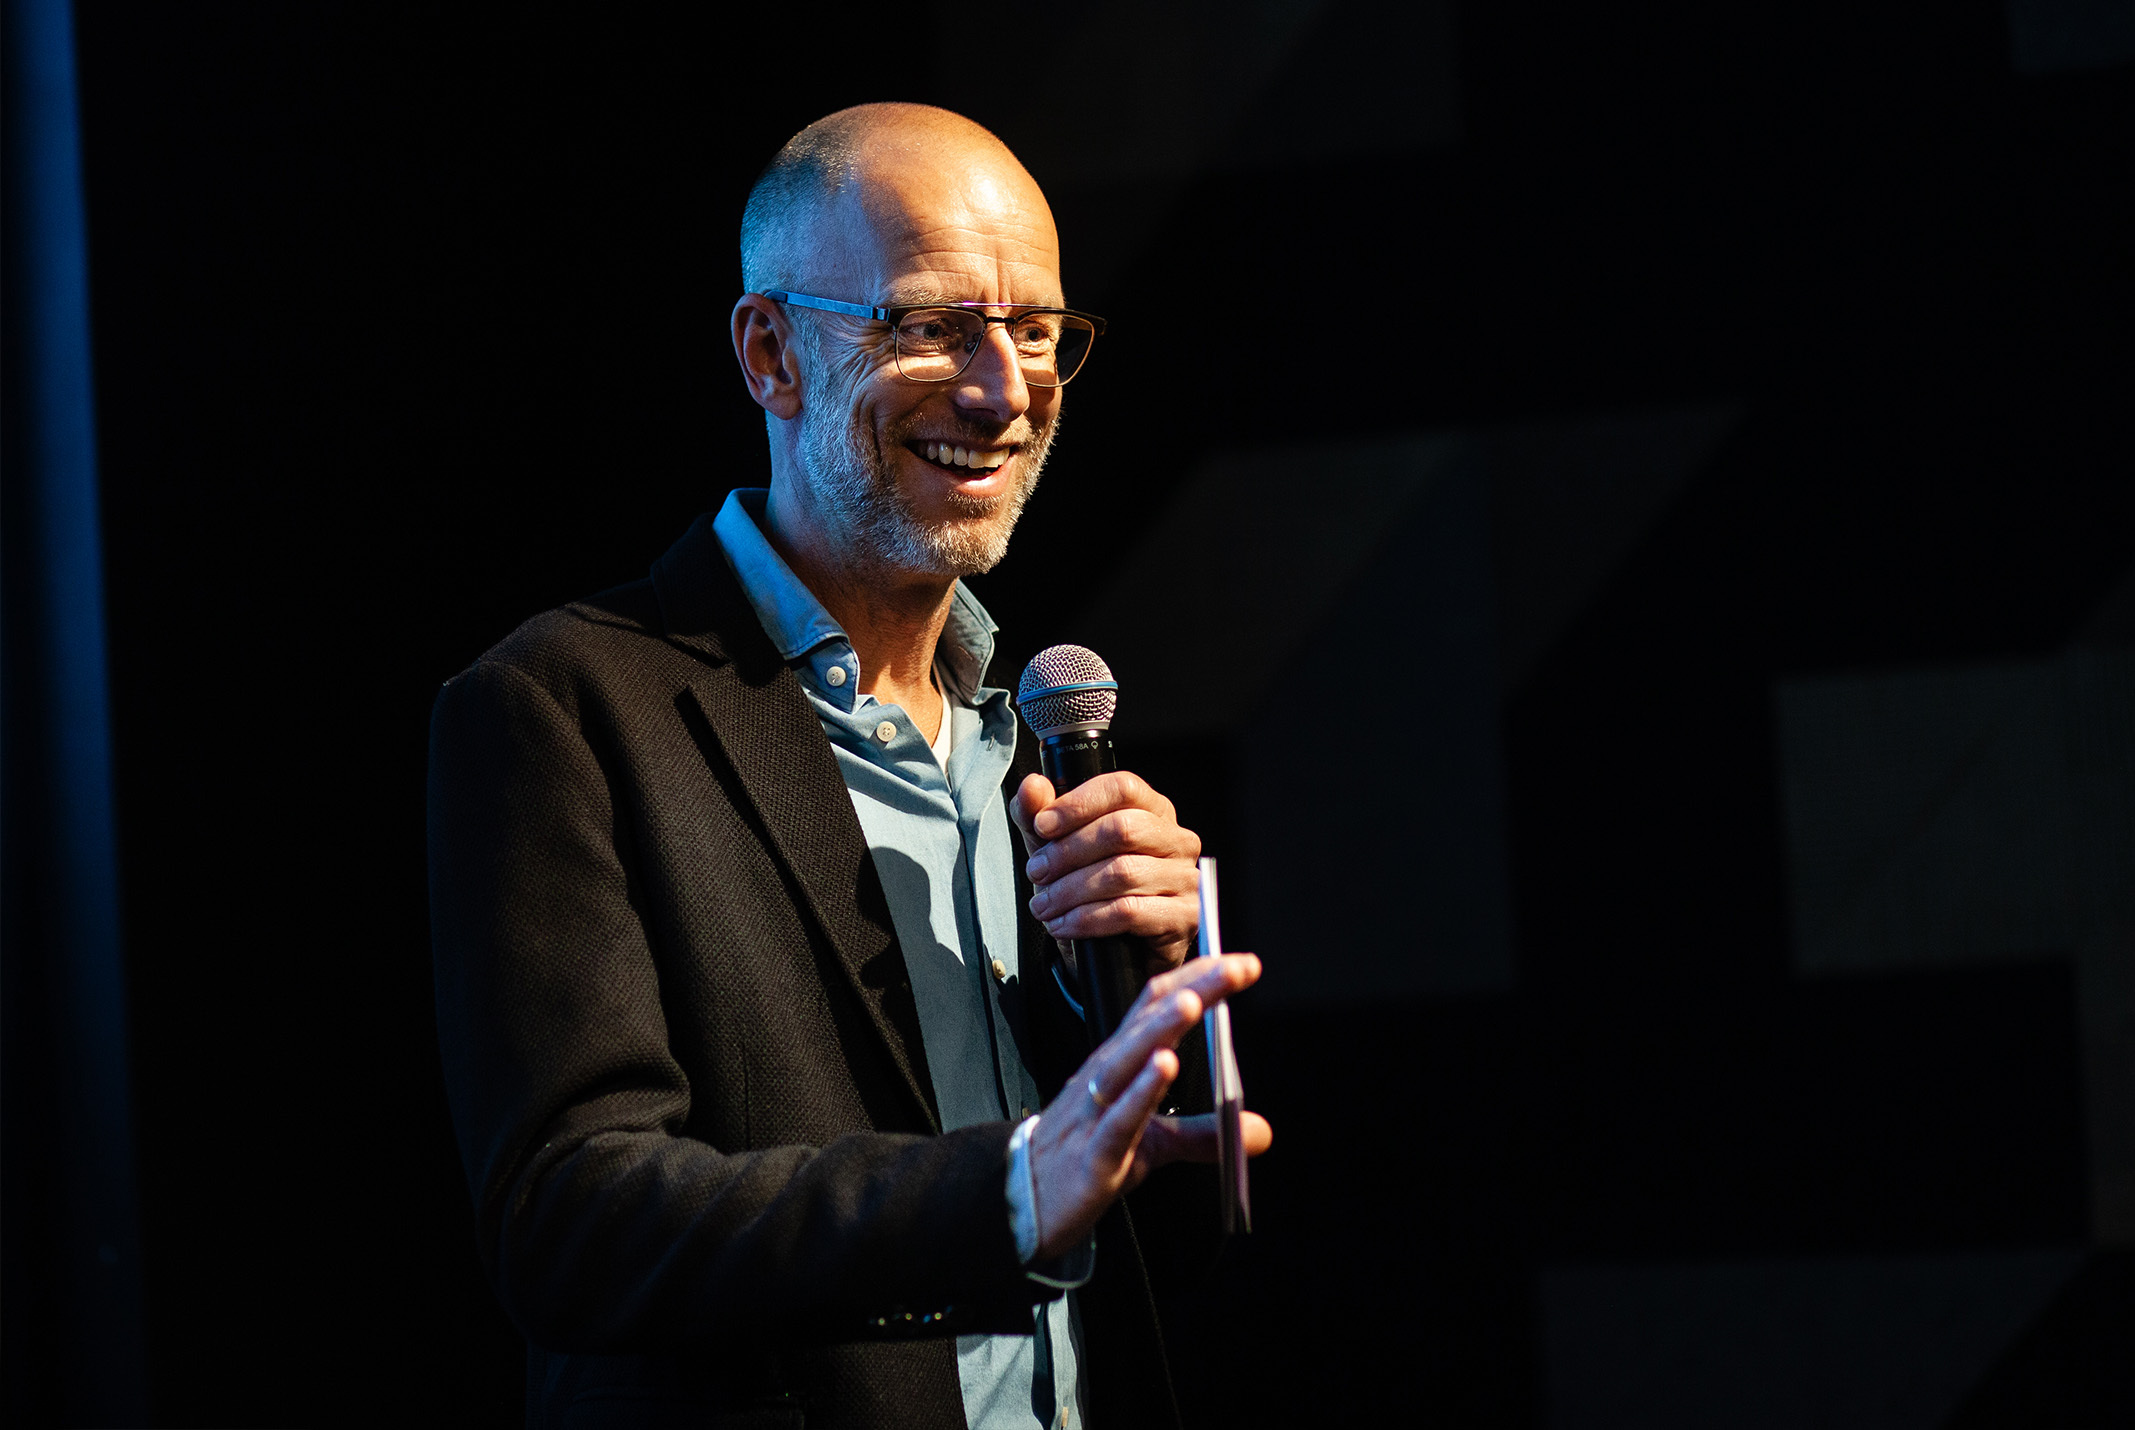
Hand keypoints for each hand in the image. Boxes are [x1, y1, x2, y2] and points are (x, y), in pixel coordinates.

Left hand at [1014, 771, 1202, 974]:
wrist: (1116, 952)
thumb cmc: (1092, 890)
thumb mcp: (1057, 849)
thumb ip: (1040, 816)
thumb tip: (1032, 786)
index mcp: (1153, 810)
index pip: (1122, 788)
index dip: (1079, 804)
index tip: (1042, 825)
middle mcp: (1178, 840)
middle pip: (1122, 829)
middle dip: (1068, 852)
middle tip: (1037, 872)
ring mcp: (1187, 879)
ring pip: (1122, 872)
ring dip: (1071, 890)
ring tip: (1044, 905)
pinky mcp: (1185, 917)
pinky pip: (1129, 911)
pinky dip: (1086, 919)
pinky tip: (1064, 925)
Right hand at [1027, 953, 1270, 1259]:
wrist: (1023, 1200)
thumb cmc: (1082, 1156)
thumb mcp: (1151, 1143)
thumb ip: (1203, 1133)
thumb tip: (1260, 1132)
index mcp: (1119, 1064)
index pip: (1156, 1007)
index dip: (1197, 980)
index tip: (1240, 963)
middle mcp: (1106, 1076)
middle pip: (1148, 1020)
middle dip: (1193, 989)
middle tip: (1236, 967)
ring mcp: (1096, 1110)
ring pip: (1127, 1059)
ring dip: (1160, 1028)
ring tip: (1194, 1002)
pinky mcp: (1094, 1152)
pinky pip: (1118, 1116)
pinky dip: (1141, 1090)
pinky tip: (1163, 1067)